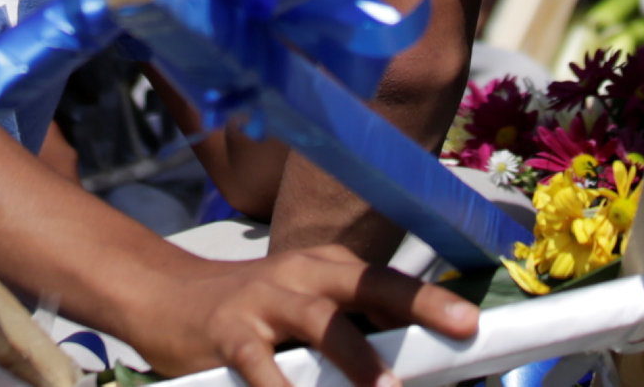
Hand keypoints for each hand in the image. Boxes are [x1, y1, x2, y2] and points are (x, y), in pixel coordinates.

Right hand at [128, 243, 477, 386]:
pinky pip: (261, 366)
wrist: (167, 299)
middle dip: (418, 303)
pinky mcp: (229, 334)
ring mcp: (264, 302)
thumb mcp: (304, 310)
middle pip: (368, 284)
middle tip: (462, 327)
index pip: (389, 284)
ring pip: (321, 322)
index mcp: (328, 269)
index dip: (434, 301)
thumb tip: (412, 373)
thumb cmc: (253, 314)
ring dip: (358, 356)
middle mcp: (302, 275)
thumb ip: (353, 336)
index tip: (476, 322)